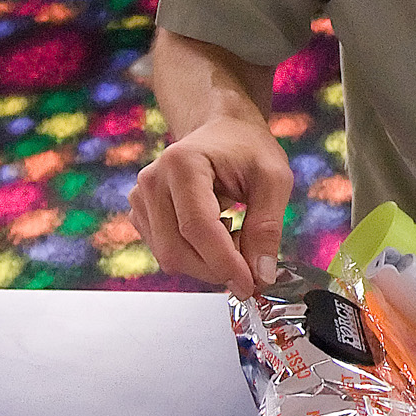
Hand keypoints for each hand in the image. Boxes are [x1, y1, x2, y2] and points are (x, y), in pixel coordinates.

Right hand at [130, 119, 291, 295]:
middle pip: (178, 251)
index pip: (197, 228)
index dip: (224, 263)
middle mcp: (152, 181)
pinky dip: (196, 257)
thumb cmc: (247, 148)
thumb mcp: (274, 179)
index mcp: (182, 164)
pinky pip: (167, 253)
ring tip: (236, 233)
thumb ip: (267, 227)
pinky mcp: (141, 215)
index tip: (250, 284)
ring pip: (170, 258)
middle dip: (218, 268)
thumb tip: (260, 275)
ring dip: (209, 263)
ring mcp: (141, 199)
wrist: (222, 131)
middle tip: (252, 262)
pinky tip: (217, 234)